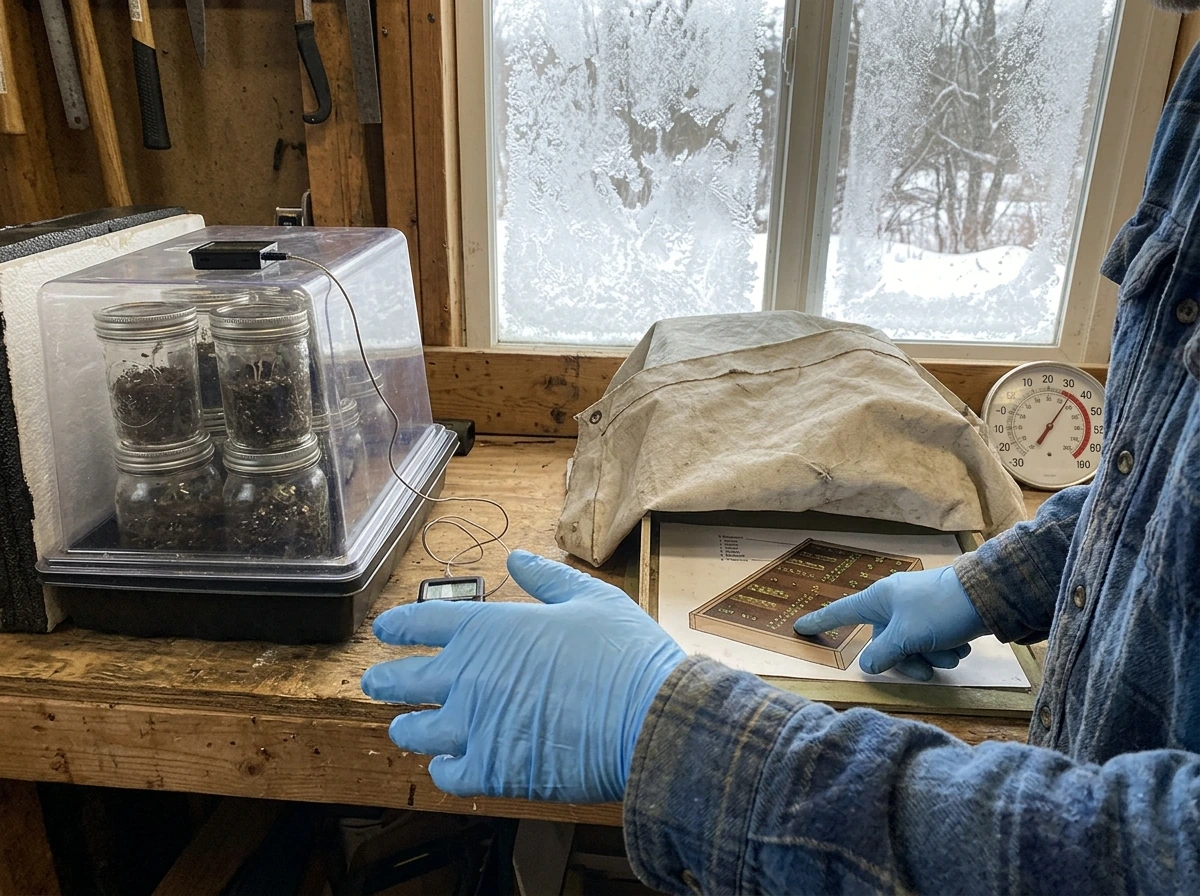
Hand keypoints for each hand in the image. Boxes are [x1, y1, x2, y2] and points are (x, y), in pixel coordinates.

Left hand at [361, 550, 685, 802]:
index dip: (398, 625)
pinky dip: (442, 770)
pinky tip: (446, 766)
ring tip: (403, 728)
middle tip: (374, 682)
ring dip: (406, 727)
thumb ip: (545, 579)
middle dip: (384, 679)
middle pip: (402, 679)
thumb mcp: (589, 598)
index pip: (422, 621)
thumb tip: (517, 557)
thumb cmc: (623, 654)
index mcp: (488, 629)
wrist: (648, 718)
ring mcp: (475, 728)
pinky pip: (448, 775)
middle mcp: (468, 677)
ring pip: (414, 731)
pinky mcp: (492, 772)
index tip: (384, 630)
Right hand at [793, 566, 987, 680]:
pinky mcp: (940, 615)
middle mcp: (895, 602)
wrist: (989, 595)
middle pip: (885, 641)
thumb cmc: (939, 611)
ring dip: (931, 656)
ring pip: (912, 645)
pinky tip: (962, 646)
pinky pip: (931, 640)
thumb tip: (866, 665)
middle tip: (926, 670)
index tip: (799, 627)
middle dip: (907, 660)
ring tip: (952, 653)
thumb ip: (882, 654)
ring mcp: (918, 609)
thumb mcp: (906, 636)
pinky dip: (945, 648)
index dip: (820, 621)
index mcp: (879, 599)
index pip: (841, 612)